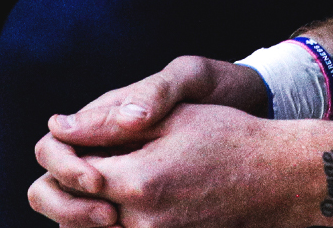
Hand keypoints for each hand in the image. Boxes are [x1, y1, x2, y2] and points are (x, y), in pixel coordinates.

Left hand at [31, 103, 297, 227]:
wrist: (275, 179)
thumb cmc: (227, 136)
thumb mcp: (172, 116)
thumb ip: (111, 124)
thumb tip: (57, 126)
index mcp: (138, 183)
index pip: (70, 175)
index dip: (63, 154)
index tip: (73, 138)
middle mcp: (140, 224)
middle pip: (69, 215)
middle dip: (63, 187)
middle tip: (78, 162)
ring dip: (84, 208)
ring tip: (99, 178)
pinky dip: (109, 221)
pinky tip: (119, 200)